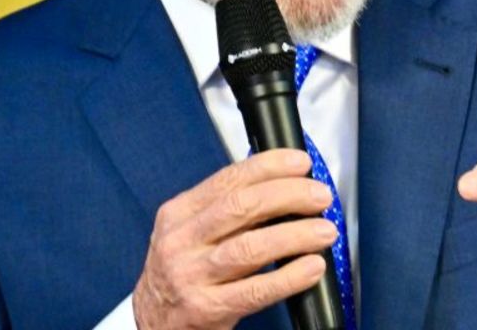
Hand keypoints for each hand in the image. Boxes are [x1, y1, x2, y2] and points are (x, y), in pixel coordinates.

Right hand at [133, 149, 337, 329]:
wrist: (152, 324)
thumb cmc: (182, 273)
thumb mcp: (189, 233)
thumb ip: (225, 210)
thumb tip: (285, 187)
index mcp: (178, 214)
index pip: (227, 180)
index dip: (268, 167)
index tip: (300, 162)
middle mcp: (181, 242)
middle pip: (241, 207)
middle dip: (289, 195)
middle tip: (320, 196)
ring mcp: (190, 277)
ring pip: (251, 247)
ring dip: (296, 235)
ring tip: (325, 231)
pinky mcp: (206, 310)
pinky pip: (255, 291)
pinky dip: (289, 277)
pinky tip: (312, 267)